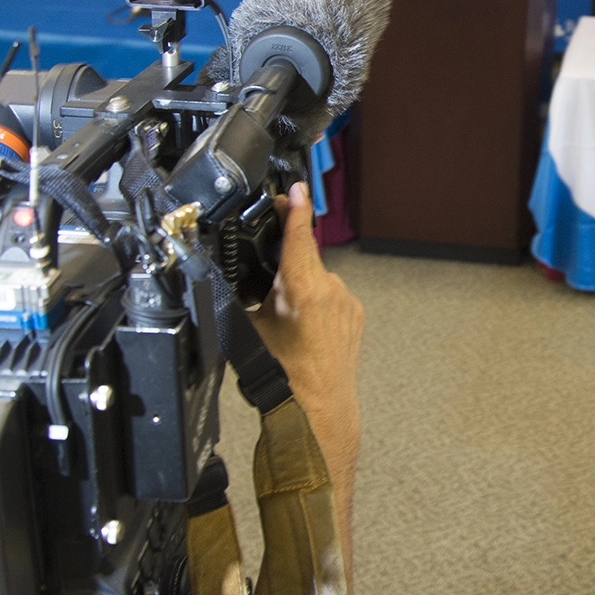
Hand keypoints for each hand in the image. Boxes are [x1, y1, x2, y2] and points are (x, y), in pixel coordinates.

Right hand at [249, 184, 362, 479]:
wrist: (320, 404)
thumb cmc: (284, 373)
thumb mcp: (253, 327)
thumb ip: (252, 295)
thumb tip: (238, 281)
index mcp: (303, 286)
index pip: (298, 237)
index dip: (294, 209)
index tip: (295, 189)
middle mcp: (330, 288)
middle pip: (303, 260)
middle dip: (286, 267)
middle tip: (269, 291)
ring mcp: (346, 301)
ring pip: (316, 281)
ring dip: (301, 291)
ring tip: (289, 325)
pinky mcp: (355, 313)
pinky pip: (331, 297)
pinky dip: (317, 305)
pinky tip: (307, 329)